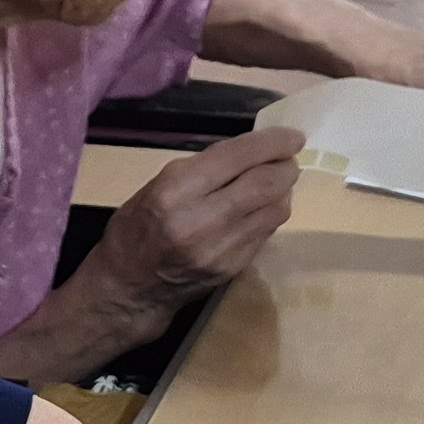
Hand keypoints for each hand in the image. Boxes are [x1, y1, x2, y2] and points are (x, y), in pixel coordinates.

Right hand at [79, 125, 303, 327]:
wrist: (130, 287)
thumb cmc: (136, 227)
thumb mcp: (158, 184)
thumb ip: (204, 168)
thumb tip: (250, 153)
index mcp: (175, 191)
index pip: (237, 157)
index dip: (272, 142)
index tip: (293, 135)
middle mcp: (202, 220)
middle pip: (266, 184)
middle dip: (286, 165)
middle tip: (289, 157)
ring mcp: (222, 249)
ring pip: (276, 209)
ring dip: (283, 190)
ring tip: (276, 181)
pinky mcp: (235, 267)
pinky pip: (267, 231)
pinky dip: (270, 212)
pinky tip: (260, 207)